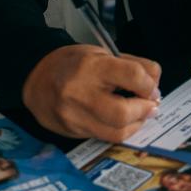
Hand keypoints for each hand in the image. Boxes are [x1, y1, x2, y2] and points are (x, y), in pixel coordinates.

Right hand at [22, 45, 161, 140]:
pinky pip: (105, 137)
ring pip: (117, 132)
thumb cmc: (72, 63)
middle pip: (124, 113)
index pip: (132, 75)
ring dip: (137, 124)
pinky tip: (124, 120)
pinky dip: (121, 130)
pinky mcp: (73, 132)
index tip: (152, 87)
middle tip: (150, 104)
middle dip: (144, 110)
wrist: (35, 78)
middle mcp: (80, 93)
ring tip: (140, 113)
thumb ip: (132, 65)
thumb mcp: (102, 53)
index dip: (149, 84)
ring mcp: (74, 116)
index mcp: (90, 66)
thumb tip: (155, 84)